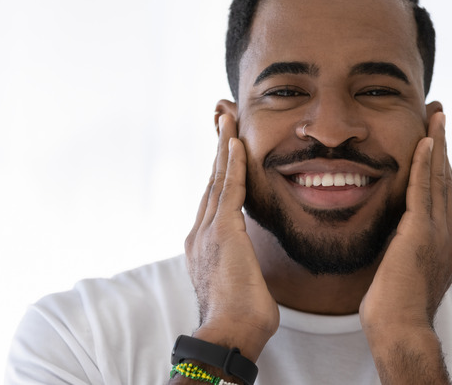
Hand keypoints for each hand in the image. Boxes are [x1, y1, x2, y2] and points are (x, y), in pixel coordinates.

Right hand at [184, 114, 279, 361]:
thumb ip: (243, 269)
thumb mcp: (242, 285)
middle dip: (218, 150)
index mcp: (204, 246)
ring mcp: (208, 230)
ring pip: (218, 178)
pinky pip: (229, 187)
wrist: (230, 332)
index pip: (214, 200)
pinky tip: (236, 142)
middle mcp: (200, 233)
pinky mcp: (222, 230)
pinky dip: (233, 162)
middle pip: (212, 182)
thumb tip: (251, 275)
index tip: (226, 151)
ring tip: (227, 119)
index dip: (220, 172)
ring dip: (224, 146)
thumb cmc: (241, 318)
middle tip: (222, 121)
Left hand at [359, 111, 451, 382]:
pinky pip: (425, 190)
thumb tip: (394, 238)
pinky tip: (426, 141)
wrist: (399, 328)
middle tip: (440, 115)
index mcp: (446, 242)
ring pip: (440, 178)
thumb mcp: (403, 270)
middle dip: (444, 145)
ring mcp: (439, 233)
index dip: (442, 165)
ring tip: (436, 115)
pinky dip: (427, 164)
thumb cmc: (393, 307)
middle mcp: (449, 233)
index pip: (445, 194)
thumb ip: (404, 249)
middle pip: (448, 179)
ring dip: (438, 144)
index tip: (436, 140)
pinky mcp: (421, 234)